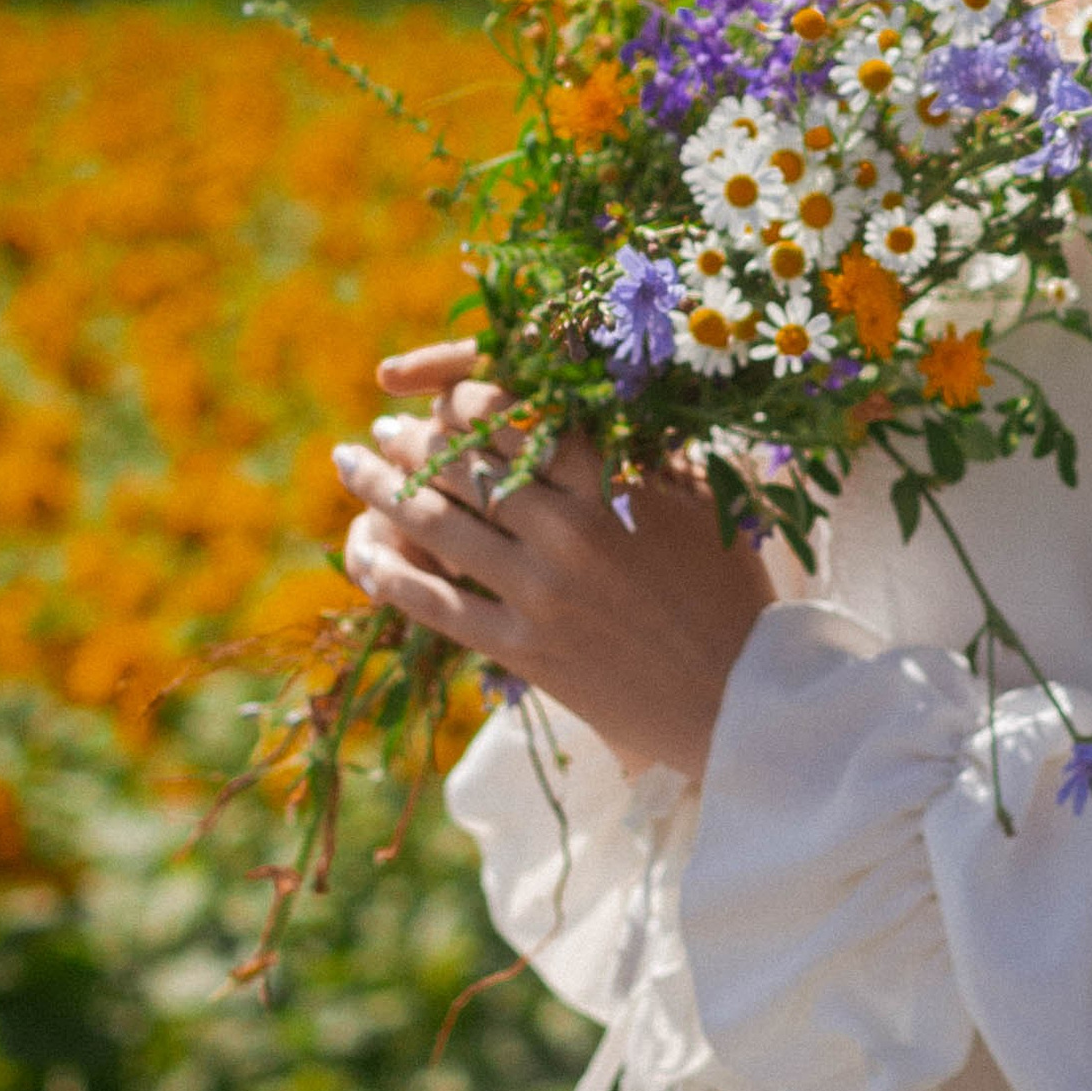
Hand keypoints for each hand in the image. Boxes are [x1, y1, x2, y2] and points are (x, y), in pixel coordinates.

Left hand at [331, 342, 773, 781]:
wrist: (738, 701)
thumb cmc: (732, 598)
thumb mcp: (705, 506)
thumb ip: (649, 456)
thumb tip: (605, 407)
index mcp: (612, 490)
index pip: (524, 421)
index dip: (474, 397)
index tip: (447, 390)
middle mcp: (566, 535)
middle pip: (467, 467)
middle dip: (413, 439)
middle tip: (384, 426)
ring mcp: (539, 595)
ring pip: (438, 527)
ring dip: (383, 488)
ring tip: (352, 464)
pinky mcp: (524, 651)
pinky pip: (438, 606)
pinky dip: (392, 576)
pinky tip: (361, 552)